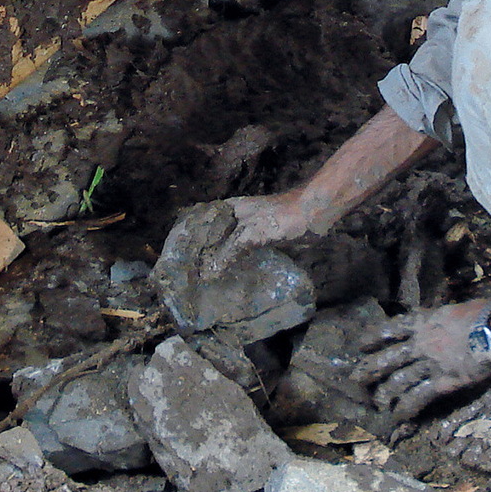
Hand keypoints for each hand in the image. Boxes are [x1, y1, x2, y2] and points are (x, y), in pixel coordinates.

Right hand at [159, 195, 311, 284]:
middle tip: (189, 276)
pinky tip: (230, 279)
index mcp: (229, 210)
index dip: (189, 240)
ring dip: (219, 261)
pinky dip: (235, 265)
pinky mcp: (262, 241)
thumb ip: (230, 251)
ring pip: (228, 247)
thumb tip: (210, 271)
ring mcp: (249, 230)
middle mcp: (235, 218)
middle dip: (202, 255)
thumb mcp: (252, 234)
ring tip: (205, 281)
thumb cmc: (281, 217)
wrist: (314, 214)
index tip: (177, 258)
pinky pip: (243, 254)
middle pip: (213, 237)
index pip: (200, 224)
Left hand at [355, 300, 490, 420]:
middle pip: (387, 359)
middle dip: (368, 371)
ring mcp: (430, 364)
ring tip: (378, 404)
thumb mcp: (452, 310)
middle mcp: (420, 343)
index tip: (361, 346)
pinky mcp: (443, 382)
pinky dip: (407, 407)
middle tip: (355, 380)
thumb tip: (436, 321)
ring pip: (398, 381)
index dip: (373, 338)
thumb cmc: (482, 314)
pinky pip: (419, 397)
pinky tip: (399, 416)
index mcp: (423, 322)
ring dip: (385, 394)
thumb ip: (438, 319)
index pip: (390, 330)